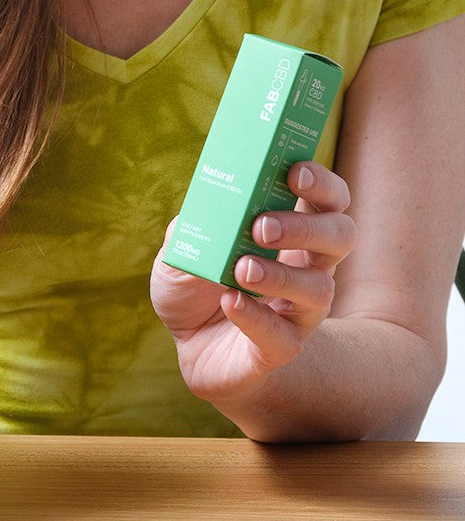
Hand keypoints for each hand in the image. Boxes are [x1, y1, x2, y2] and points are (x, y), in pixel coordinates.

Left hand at [151, 161, 357, 405]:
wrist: (188, 347)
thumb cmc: (194, 288)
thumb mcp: (181, 250)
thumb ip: (191, 228)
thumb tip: (199, 209)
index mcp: (292, 233)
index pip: (329, 199)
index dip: (321, 182)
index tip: (294, 171)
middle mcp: (308, 268)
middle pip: (340, 236)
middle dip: (305, 226)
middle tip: (261, 226)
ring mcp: (300, 311)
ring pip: (319, 289)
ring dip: (280, 275)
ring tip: (242, 268)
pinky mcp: (282, 348)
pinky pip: (281, 335)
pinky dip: (254, 316)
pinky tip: (229, 302)